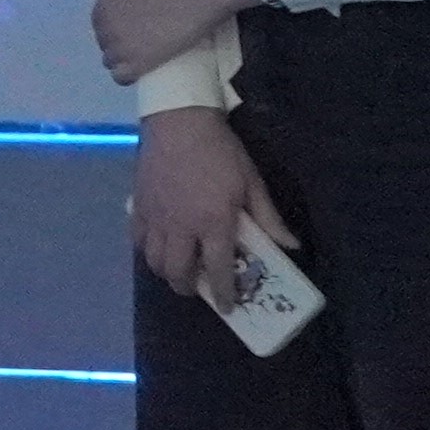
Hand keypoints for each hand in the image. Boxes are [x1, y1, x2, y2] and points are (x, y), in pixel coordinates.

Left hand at [77, 0, 255, 84]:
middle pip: (104, 41)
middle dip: (117, 40)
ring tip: (142, 53)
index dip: (113, 24)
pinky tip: (138, 70)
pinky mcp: (142, 61)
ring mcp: (123, 44)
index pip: (98, 21)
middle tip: (141, 38)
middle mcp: (108, 25)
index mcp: (104, 2)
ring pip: (110, 60)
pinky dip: (126, 76)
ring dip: (121, 58)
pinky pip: (122, 77)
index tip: (130, 23)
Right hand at [128, 106, 295, 302]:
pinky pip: (138, 240)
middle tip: (199, 288)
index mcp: (213, 222)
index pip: (218, 269)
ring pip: (154, 261)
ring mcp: (156, 218)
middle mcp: (181, 227)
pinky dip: (147, 251)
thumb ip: (269, 218)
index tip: (227, 306)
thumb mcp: (252, 183)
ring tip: (178, 270)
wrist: (179, 123)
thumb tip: (291, 246)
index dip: (223, 292)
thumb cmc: (221, 152)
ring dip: (167, 273)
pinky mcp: (139, 207)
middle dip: (188, 288)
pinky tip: (158, 247)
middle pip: (178, 272)